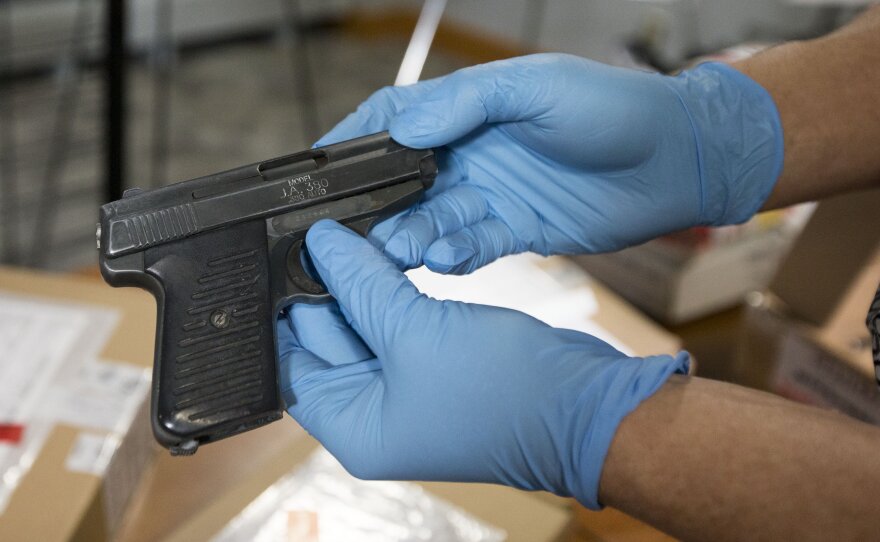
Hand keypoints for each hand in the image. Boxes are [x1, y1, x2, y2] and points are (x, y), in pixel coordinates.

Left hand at [278, 220, 688, 507]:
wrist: (582, 405)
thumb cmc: (504, 396)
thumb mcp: (415, 332)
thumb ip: (362, 285)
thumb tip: (323, 246)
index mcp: (357, 428)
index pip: (294, 367)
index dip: (285, 314)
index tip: (282, 262)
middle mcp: (379, 414)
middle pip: (330, 344)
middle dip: (325, 292)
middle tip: (320, 240)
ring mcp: (411, 390)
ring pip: (368, 329)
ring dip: (363, 288)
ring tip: (353, 239)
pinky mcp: (439, 366)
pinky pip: (402, 325)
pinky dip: (394, 294)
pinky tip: (389, 257)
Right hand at [317, 53, 782, 273]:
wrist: (676, 161)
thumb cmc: (613, 109)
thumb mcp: (537, 88)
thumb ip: (467, 103)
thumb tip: (405, 127)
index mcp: (472, 109)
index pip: (397, 120)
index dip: (357, 141)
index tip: (322, 166)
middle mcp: (474, 152)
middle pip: (406, 179)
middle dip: (379, 203)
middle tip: (357, 227)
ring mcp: (493, 194)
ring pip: (433, 218)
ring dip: (413, 233)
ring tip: (403, 246)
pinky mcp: (515, 231)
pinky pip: (470, 247)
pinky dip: (453, 255)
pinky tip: (445, 258)